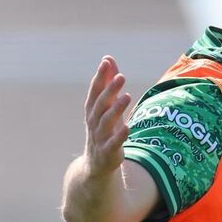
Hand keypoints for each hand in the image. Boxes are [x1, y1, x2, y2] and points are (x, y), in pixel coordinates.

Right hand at [83, 56, 132, 175]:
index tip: (106, 62)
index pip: (95, 90)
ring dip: (116, 109)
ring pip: (106, 122)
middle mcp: (93, 121)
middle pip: (101, 104)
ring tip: (127, 96)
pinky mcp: (108, 151)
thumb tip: (108, 59)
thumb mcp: (106, 106)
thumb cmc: (103, 128)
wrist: (97, 162)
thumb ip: (108, 83)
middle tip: (121, 77)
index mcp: (92, 109)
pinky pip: (113, 143)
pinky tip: (128, 127)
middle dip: (110, 90)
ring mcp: (100, 137)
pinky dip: (120, 136)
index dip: (100, 76)